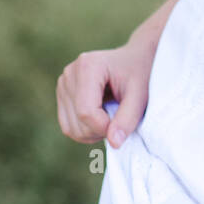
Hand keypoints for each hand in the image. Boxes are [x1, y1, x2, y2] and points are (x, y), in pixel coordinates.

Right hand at [56, 33, 156, 149]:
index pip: (86, 112)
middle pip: (78, 122)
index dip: (105, 126)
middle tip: (121, 117)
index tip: (123, 122)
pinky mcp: (63, 95)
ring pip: (71, 128)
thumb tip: (114, 143)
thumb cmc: (141, 73)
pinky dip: (86, 131)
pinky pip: (68, 127)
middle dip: (101, 130)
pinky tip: (102, 118)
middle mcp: (70, 74)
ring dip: (94, 133)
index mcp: (87, 66)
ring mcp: (63, 84)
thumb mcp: (141, 94)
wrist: (136, 59)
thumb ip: (128, 118)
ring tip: (112, 116)